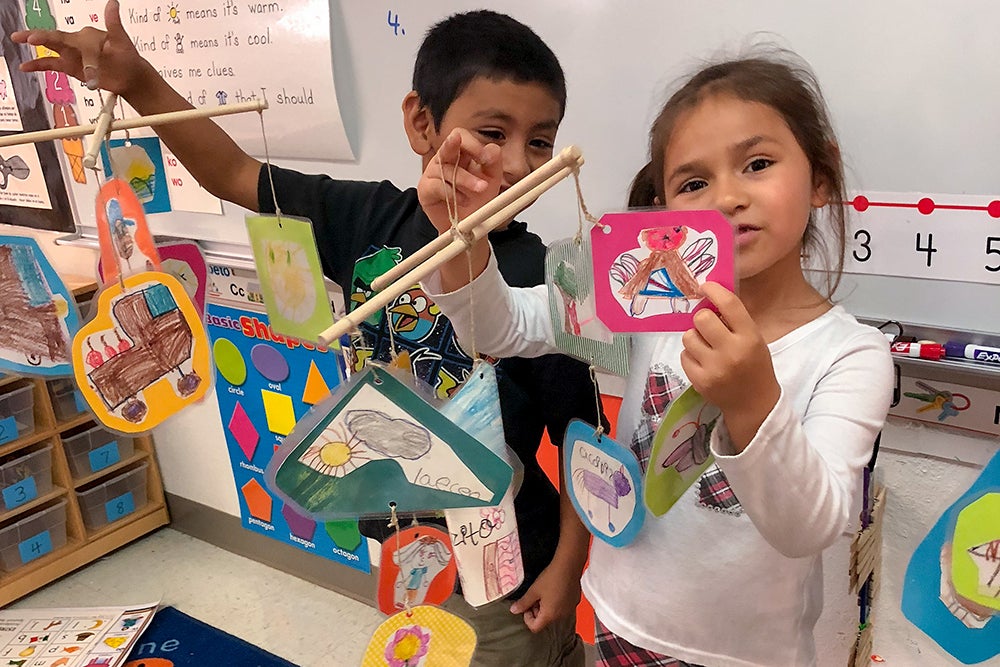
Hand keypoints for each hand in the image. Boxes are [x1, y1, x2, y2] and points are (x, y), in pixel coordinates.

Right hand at [12, 0, 142, 92]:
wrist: (131, 78)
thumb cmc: (128, 58)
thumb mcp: (122, 41)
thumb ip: (114, 24)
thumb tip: (113, 4)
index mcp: (87, 36)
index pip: (68, 37)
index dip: (54, 38)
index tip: (40, 39)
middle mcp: (77, 43)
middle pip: (54, 38)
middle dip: (38, 36)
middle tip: (24, 36)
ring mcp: (72, 54)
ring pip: (50, 48)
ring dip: (34, 45)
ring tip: (18, 40)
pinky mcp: (70, 66)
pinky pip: (52, 64)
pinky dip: (38, 64)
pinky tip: (26, 66)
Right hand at [417, 128, 501, 234]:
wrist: (467, 226)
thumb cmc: (476, 200)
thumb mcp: (491, 180)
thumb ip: (493, 162)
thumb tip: (492, 150)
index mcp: (459, 153)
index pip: (462, 136)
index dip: (474, 145)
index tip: (487, 159)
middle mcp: (444, 159)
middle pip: (449, 145)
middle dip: (466, 151)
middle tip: (481, 160)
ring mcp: (433, 173)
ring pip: (446, 168)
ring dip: (466, 180)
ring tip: (480, 189)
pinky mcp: (425, 189)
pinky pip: (437, 186)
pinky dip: (453, 193)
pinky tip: (464, 200)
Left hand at [508, 559, 581, 632]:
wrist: (568, 566)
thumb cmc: (552, 577)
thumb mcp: (533, 590)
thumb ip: (523, 603)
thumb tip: (514, 610)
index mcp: (550, 615)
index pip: (534, 627)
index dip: (527, 618)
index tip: (527, 606)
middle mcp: (561, 616)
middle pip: (544, 620)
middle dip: (536, 611)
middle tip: (534, 597)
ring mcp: (569, 610)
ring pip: (553, 614)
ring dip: (546, 607)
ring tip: (544, 592)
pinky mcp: (574, 603)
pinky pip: (562, 607)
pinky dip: (556, 602)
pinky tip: (554, 589)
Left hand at [680, 282, 780, 449]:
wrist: (754, 404)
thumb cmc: (754, 365)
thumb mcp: (754, 339)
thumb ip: (735, 321)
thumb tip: (708, 297)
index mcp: (750, 337)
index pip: (729, 305)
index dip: (714, 290)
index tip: (705, 286)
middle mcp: (732, 352)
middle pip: (701, 318)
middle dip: (702, 318)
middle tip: (707, 326)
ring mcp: (714, 368)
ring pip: (688, 337)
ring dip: (694, 338)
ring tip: (706, 347)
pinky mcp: (700, 381)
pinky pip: (684, 356)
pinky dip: (690, 356)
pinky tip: (703, 362)